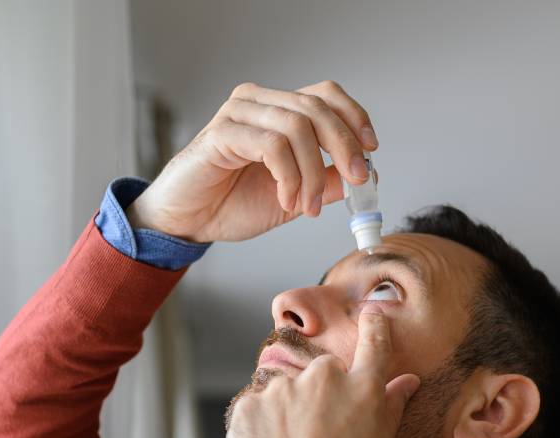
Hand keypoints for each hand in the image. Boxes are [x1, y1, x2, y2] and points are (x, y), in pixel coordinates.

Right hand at [126, 80, 377, 242]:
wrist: (188, 222)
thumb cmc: (232, 203)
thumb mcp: (295, 198)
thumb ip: (327, 183)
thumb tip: (368, 176)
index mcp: (277, 110)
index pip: (325, 94)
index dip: (354, 117)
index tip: (371, 149)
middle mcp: (258, 102)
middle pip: (316, 107)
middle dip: (344, 147)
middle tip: (356, 182)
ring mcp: (238, 114)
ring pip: (297, 127)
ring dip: (313, 174)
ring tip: (308, 207)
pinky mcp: (221, 133)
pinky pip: (272, 146)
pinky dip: (289, 178)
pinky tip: (286, 200)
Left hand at [222, 307, 420, 437]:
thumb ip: (391, 406)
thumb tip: (407, 380)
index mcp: (363, 388)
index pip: (374, 343)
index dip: (374, 326)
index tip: (372, 314)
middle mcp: (324, 379)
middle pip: (321, 376)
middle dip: (319, 398)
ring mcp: (282, 390)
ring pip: (285, 395)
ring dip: (286, 415)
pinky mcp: (247, 407)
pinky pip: (255, 412)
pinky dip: (259, 431)